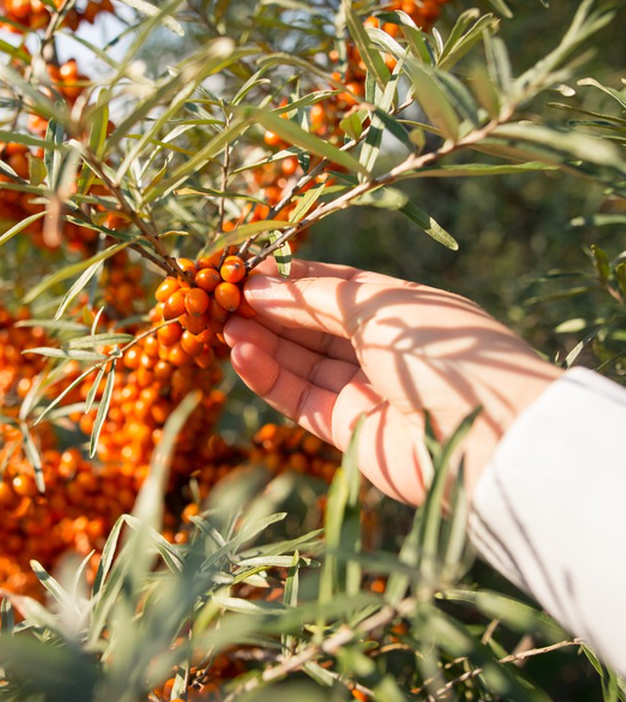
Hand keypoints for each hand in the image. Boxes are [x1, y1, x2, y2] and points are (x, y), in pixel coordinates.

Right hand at [224, 259, 562, 505]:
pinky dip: (266, 374)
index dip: (290, 280)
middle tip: (222, 298)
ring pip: (299, 360)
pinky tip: (238, 352)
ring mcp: (363, 389)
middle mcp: (380, 347)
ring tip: (221, 325)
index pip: (334, 288)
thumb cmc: (440, 349)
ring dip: (260, 341)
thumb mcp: (378, 305)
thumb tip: (261, 284)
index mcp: (399, 308)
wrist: (484, 433)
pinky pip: (297, 396)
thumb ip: (314, 297)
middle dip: (268, 310)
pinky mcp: (346, 429)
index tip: (247, 271)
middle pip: (310, 325)